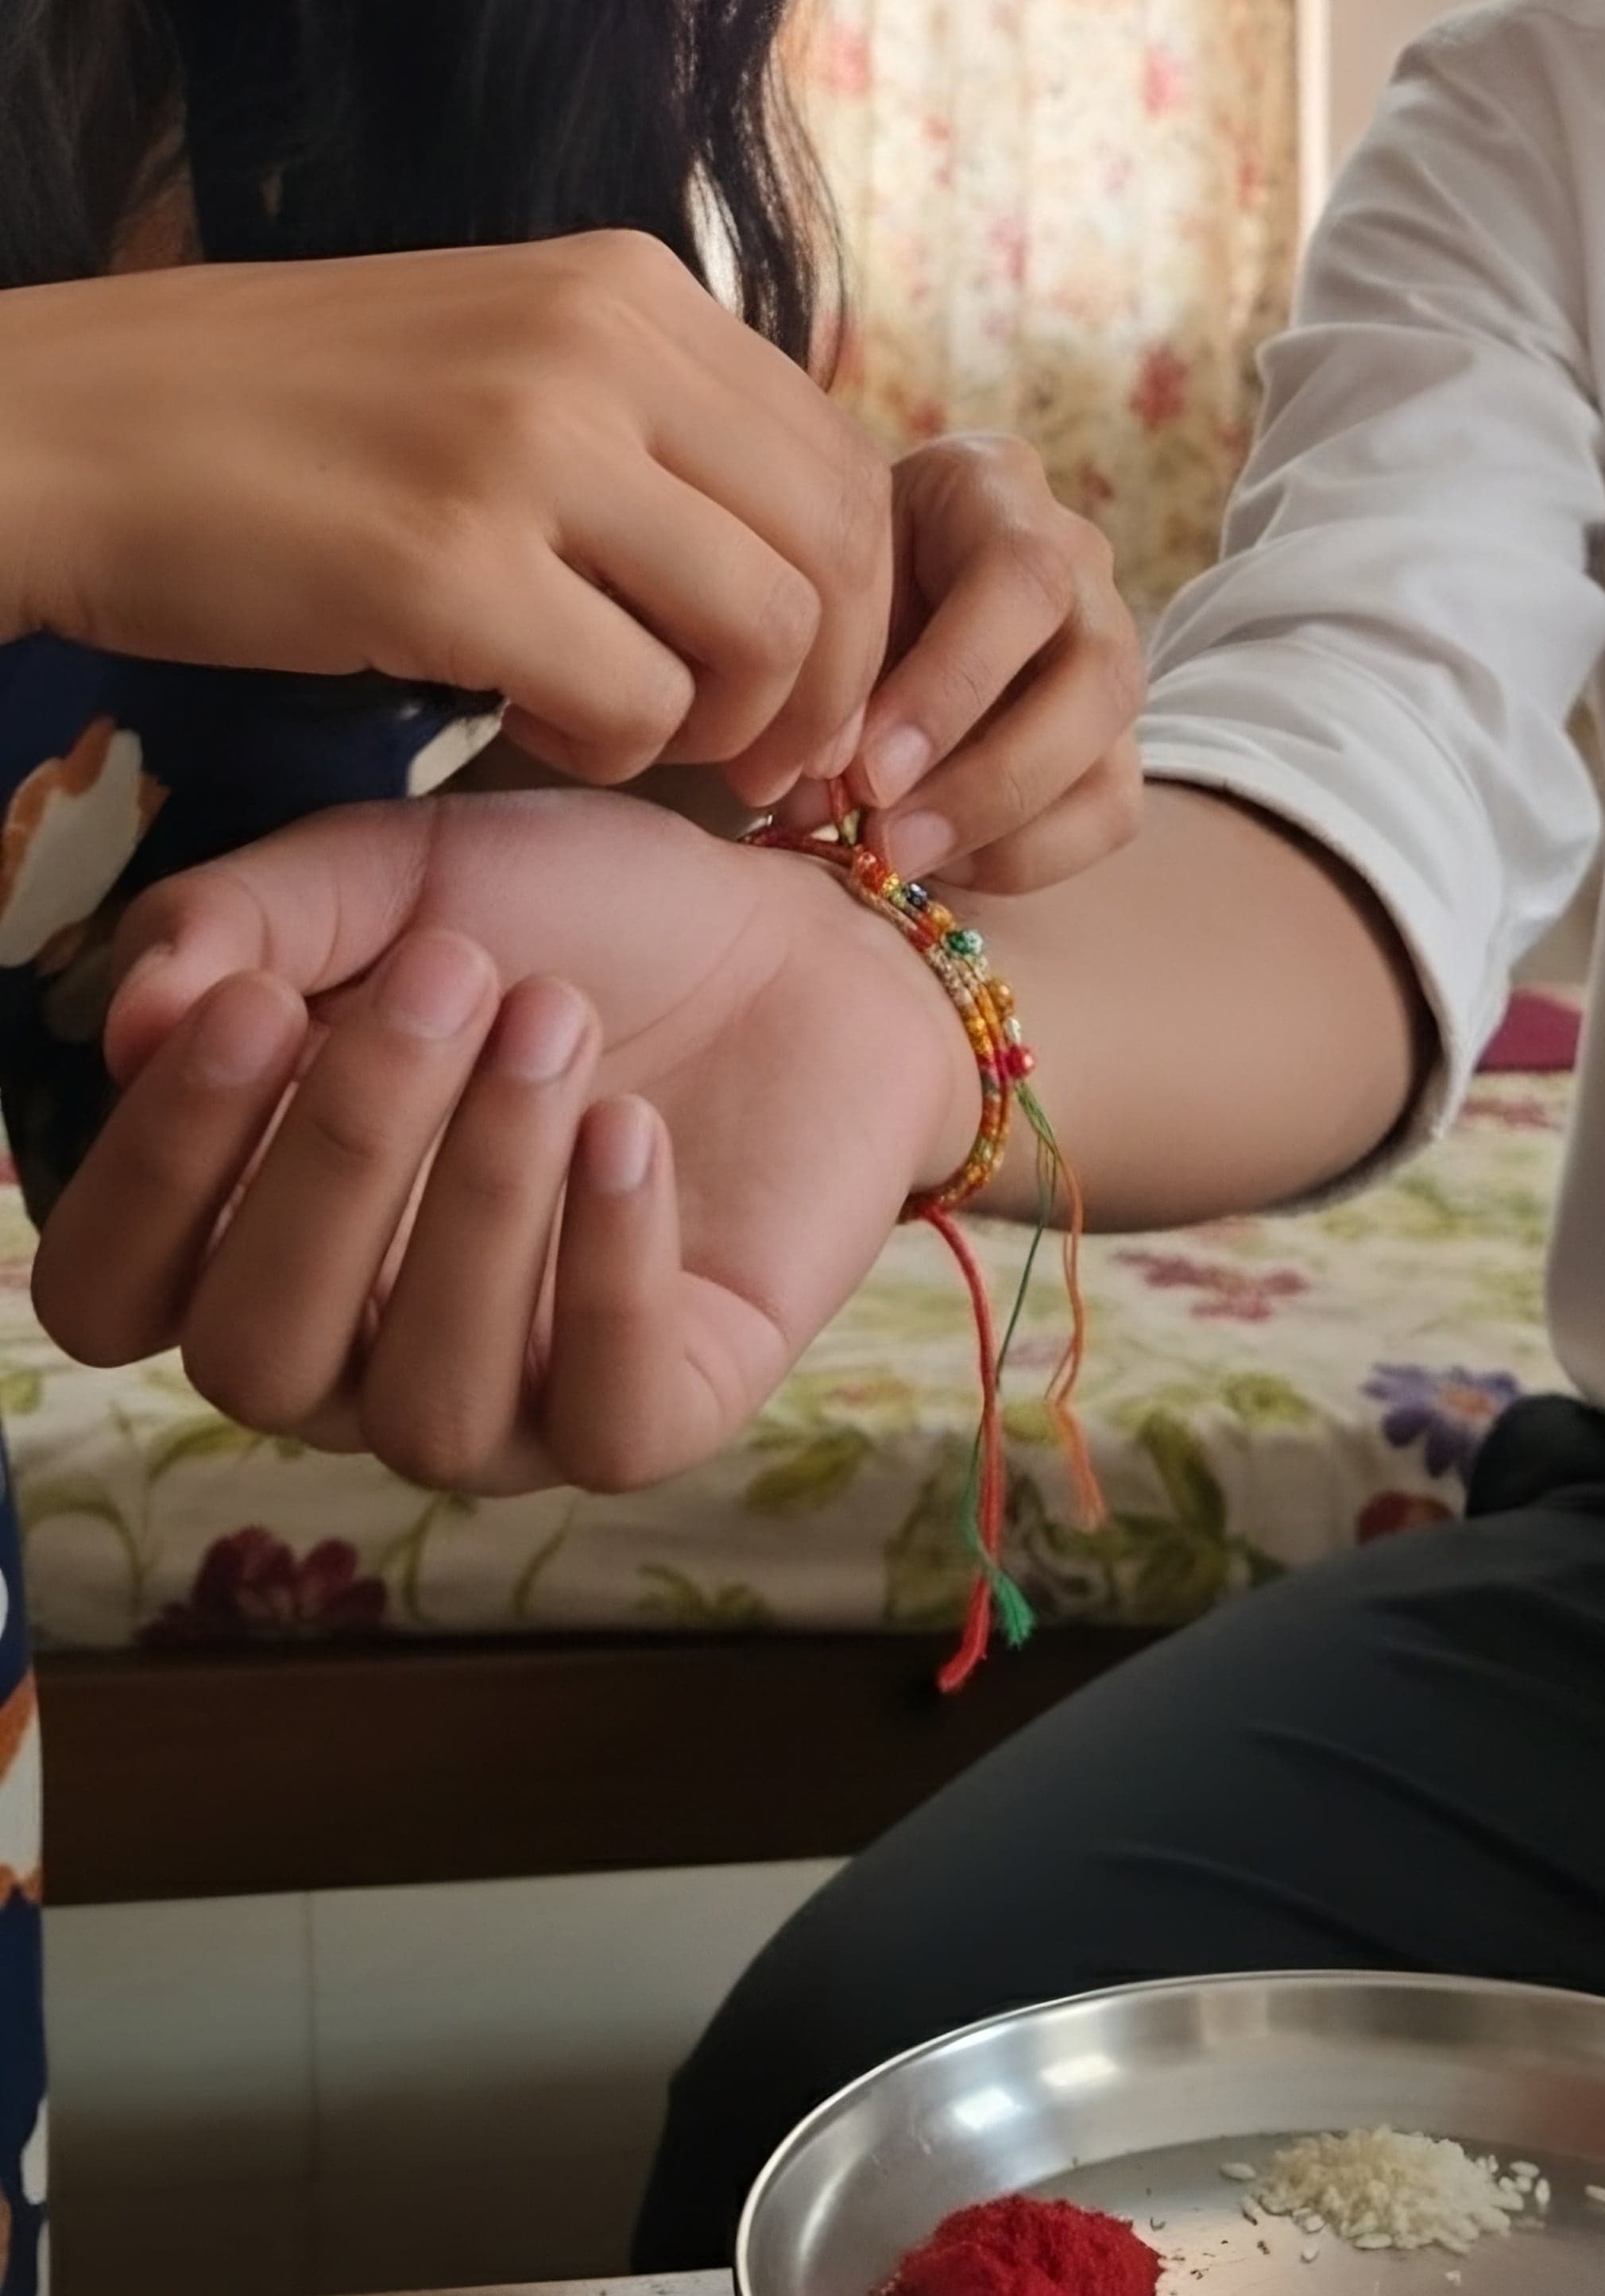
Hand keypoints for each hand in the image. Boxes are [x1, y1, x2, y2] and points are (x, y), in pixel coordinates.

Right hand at [0, 236, 889, 796]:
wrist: (73, 428)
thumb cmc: (278, 417)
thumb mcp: (496, 349)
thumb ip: (643, 418)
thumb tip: (791, 555)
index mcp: (630, 285)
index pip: (843, 457)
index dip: (862, 602)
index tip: (809, 689)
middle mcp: (604, 343)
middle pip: (840, 547)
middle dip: (833, 686)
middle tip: (768, 766)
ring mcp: (531, 446)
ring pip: (767, 629)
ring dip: (728, 725)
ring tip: (636, 738)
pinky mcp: (449, 564)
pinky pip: (635, 702)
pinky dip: (611, 747)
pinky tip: (528, 724)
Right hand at [32, 792, 979, 1492]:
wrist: (802, 938)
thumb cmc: (575, 917)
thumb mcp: (398, 872)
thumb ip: (246, 922)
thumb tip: (129, 1018)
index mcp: (249, 1229)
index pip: (110, 1293)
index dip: (150, 1177)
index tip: (250, 1004)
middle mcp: (349, 1349)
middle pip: (254, 1358)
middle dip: (342, 1154)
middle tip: (453, 972)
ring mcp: (504, 1404)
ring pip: (427, 1400)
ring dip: (484, 1196)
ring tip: (558, 1021)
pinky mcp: (657, 1413)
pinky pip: (604, 1422)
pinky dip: (610, 1272)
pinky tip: (631, 1130)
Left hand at [843, 431, 1144, 897]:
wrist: (856, 576)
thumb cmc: (822, 570)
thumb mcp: (814, 590)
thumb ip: (822, 676)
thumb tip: (819, 795)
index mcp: (994, 487)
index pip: (1021, 581)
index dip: (952, 688)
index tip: (867, 772)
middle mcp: (1077, 557)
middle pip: (1098, 671)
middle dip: (991, 775)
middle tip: (889, 838)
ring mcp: (1108, 647)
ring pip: (1112, 752)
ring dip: (1006, 828)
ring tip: (905, 860)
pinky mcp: (1113, 732)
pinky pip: (1111, 810)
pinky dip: (1030, 855)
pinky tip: (943, 862)